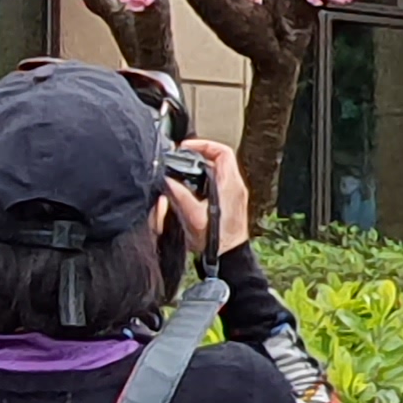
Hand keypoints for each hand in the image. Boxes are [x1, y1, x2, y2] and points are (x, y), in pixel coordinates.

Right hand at [180, 140, 255, 256]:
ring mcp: (233, 194)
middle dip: (199, 154)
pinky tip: (190, 186)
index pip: (222, 151)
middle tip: (182, 156)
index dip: (204, 144)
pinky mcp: (230, 202)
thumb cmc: (217, 242)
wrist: (228, 258)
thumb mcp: (193, 217)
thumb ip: (179, 196)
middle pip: (219, 158)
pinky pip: (217, 182)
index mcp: (229, 185)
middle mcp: (234, 187)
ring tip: (184, 168)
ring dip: (200, 166)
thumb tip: (168, 181)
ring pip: (218, 170)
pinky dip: (204, 178)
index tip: (187, 147)